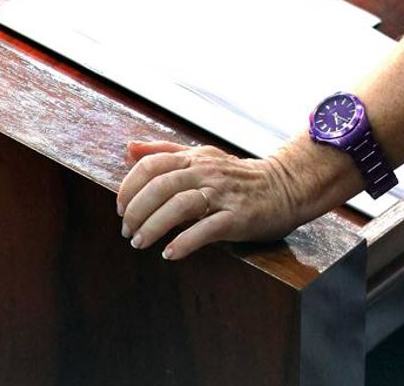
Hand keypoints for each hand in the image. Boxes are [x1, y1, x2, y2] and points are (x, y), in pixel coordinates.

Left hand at [117, 138, 301, 261]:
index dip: (129, 187)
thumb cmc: (237, 175)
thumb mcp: (202, 155)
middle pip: (161, 185)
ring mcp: (222, 193)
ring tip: (140, 243)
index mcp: (195, 157)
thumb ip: (166, 151)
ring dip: (153, 227)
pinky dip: (184, 243)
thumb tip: (129, 149)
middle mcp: (206, 172)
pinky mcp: (237, 217)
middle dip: (136, 211)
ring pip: (179, 205)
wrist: (283, 186)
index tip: (120, 208)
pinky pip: (206, 229)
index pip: (152, 165)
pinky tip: (170, 254)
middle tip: (127, 232)